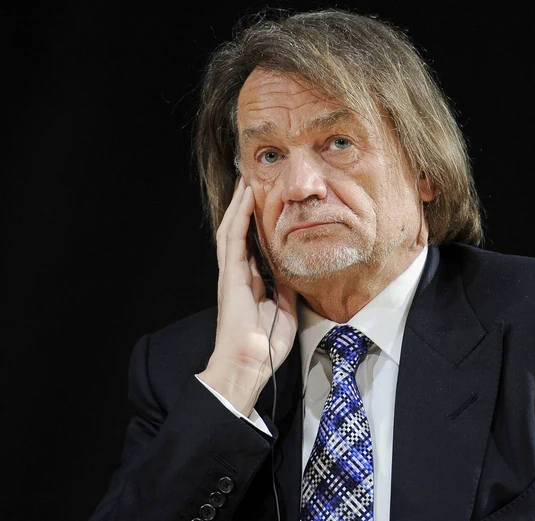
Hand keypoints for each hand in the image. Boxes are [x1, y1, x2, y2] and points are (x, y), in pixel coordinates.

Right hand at [198, 178, 297, 414]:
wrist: (250, 361)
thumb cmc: (265, 344)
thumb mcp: (285, 311)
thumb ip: (285, 291)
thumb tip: (293, 276)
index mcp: (250, 284)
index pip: (252, 247)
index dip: (257, 226)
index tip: (265, 206)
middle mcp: (238, 275)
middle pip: (240, 234)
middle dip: (245, 209)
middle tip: (251, 185)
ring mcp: (232, 273)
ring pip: (232, 230)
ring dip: (239, 205)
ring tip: (246, 183)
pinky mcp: (230, 274)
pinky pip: (233, 238)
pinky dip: (239, 216)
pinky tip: (244, 198)